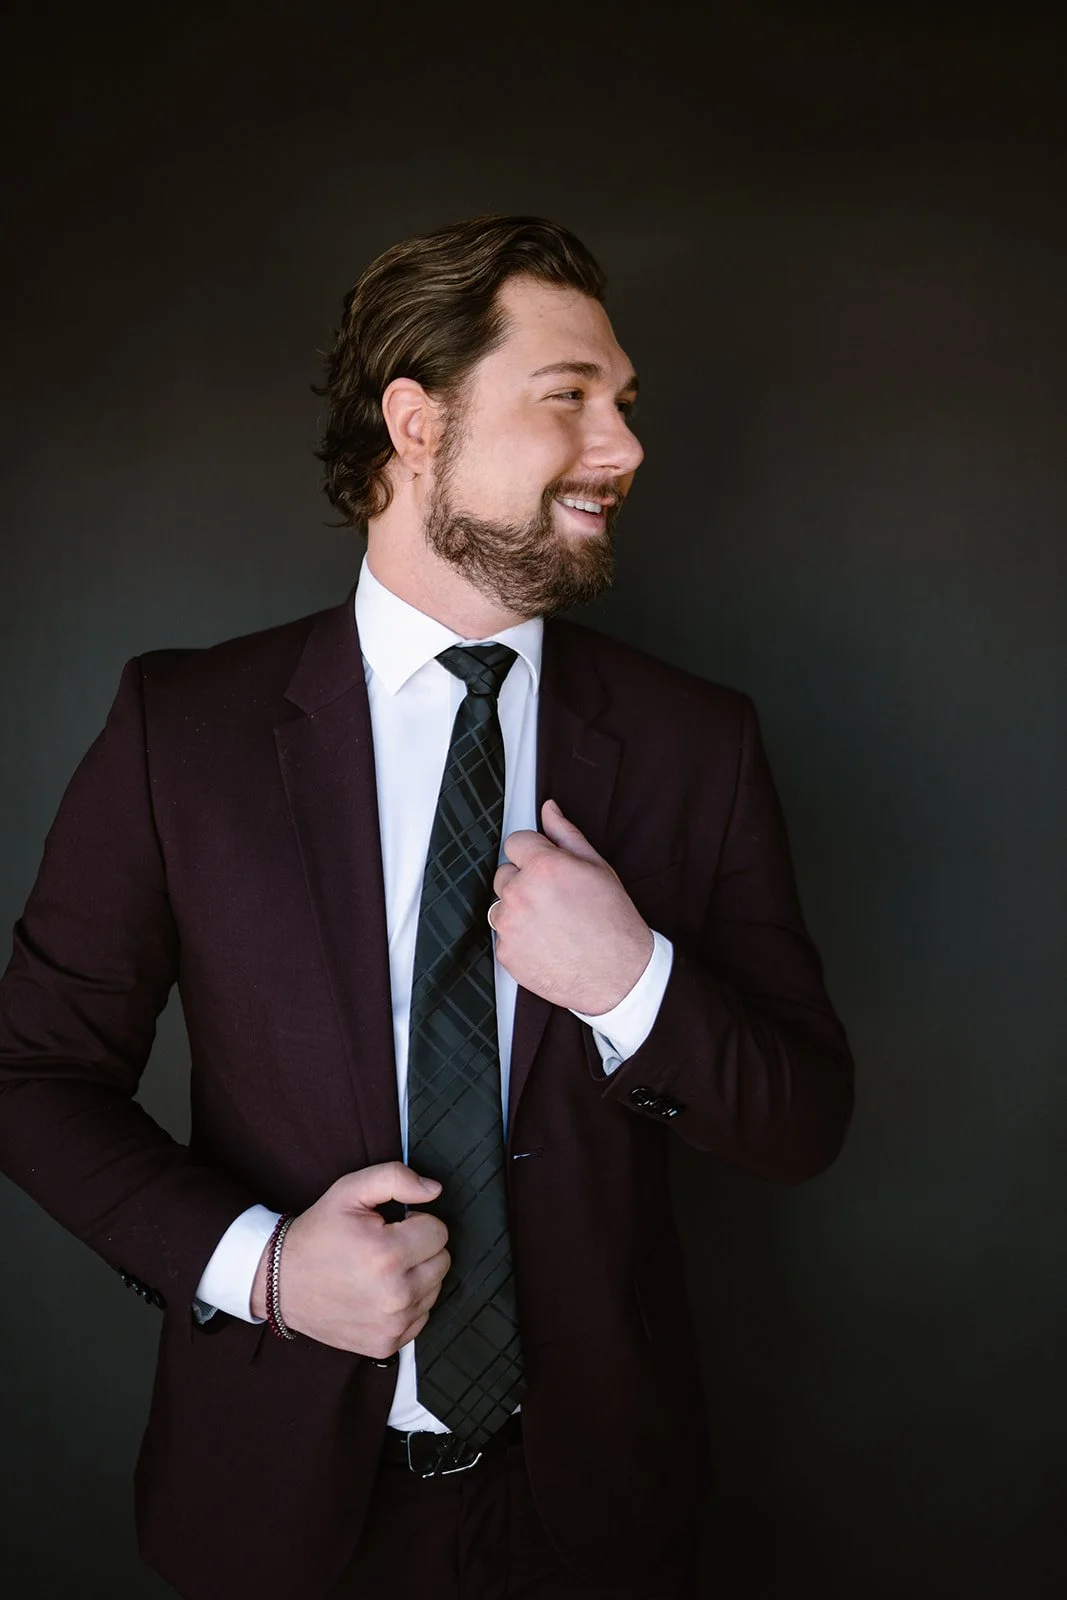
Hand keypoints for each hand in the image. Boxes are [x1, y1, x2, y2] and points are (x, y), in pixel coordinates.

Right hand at [251, 1163, 449, 1357]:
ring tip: (380, 1270)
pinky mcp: (386, 1344)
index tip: (391, 1227)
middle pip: (442, 1261)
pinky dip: (408, 1303)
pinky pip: (422, 1316)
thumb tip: (434, 1190)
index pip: (439, 1232)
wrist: (280, 1282)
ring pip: (435, 1288)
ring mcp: (391, 1325)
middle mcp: (394, 1295)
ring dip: (416, 1276)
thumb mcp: (349, 1191)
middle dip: (419, 1249)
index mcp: (387, 1255)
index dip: (415, 1222)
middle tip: (385, 1247)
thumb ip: (395, 1179)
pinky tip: (380, 1293)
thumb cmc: (317, 1234)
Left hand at [491, 799, 653, 1013]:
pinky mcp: (505, 953)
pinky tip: (546, 942)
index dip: (533, 853)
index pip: (515, 842)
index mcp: (543, 867)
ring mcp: (509, 925)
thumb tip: (549, 810)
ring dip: (518, 909)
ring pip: (500, 904)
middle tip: (554, 899)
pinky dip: (519, 938)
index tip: (546, 867)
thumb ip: (566, 835)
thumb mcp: (597, 868)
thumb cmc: (613, 922)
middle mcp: (520, 893)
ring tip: (551, 923)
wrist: (618, 975)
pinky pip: (503, 935)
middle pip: (504, 873)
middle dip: (524, 881)